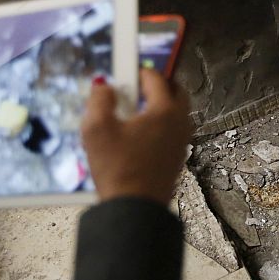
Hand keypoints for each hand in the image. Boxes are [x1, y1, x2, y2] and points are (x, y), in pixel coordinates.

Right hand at [82, 69, 191, 204]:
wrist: (134, 208)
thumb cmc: (117, 170)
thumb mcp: (96, 129)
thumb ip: (99, 100)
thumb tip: (103, 86)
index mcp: (165, 111)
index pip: (156, 78)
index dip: (138, 71)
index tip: (125, 71)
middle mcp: (179, 124)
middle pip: (175, 91)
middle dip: (157, 84)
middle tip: (135, 88)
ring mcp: (182, 141)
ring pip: (177, 112)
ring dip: (160, 104)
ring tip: (134, 111)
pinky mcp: (178, 157)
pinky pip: (173, 130)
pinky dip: (161, 124)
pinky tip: (138, 134)